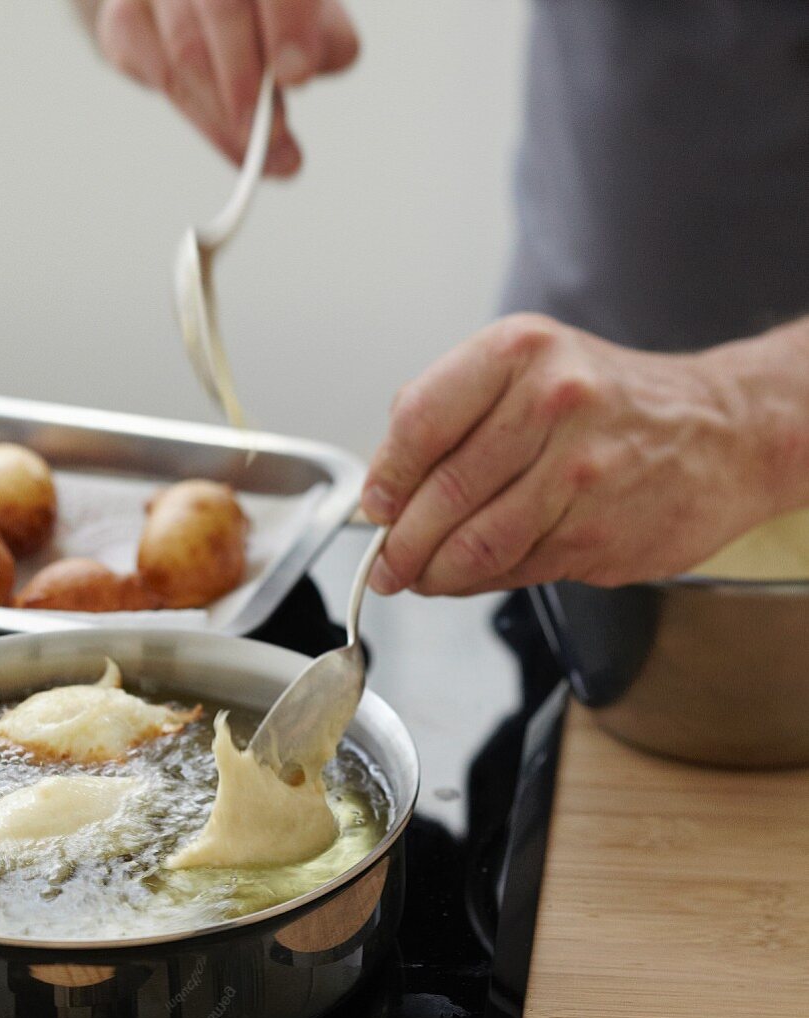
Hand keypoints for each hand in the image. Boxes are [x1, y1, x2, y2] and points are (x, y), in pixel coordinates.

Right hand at [89, 0, 357, 175]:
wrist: (197, 8)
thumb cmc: (268, 13)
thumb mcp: (311, 18)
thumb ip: (324, 39)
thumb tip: (304, 70)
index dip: (286, 23)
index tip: (297, 76)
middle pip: (221, 8)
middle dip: (249, 82)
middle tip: (273, 136)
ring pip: (185, 52)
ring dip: (226, 114)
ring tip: (259, 152)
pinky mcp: (122, 19)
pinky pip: (155, 74)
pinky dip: (198, 115)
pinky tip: (226, 133)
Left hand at [362, 313, 792, 595]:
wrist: (723, 432)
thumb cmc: (611, 401)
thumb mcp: (529, 367)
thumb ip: (452, 413)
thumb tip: (388, 486)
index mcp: (519, 353)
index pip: (420, 421)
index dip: (385, 476)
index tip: (375, 506)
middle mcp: (552, 404)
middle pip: (443, 492)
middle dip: (400, 543)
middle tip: (386, 562)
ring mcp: (580, 473)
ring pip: (475, 543)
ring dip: (432, 573)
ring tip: (417, 577)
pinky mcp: (599, 532)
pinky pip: (515, 568)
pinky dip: (478, 582)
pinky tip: (468, 576)